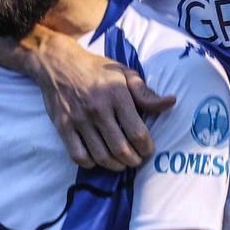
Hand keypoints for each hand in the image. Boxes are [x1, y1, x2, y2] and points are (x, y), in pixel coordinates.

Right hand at [29, 33, 174, 170]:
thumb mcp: (124, 74)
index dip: (147, 148)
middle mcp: (98, 109)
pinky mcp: (63, 126)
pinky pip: (78, 156)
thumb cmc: (96, 70)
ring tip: (121, 163)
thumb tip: (171, 102)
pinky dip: (90, 164)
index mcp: (117, 95)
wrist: (58, 63)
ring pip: (101, 156)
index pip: (137, 133)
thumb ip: (146, 93)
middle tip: (137, 160)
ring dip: (115, 166)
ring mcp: (79, 119)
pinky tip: (97, 159)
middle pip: (121, 149)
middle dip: (134, 161)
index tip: (148, 150)